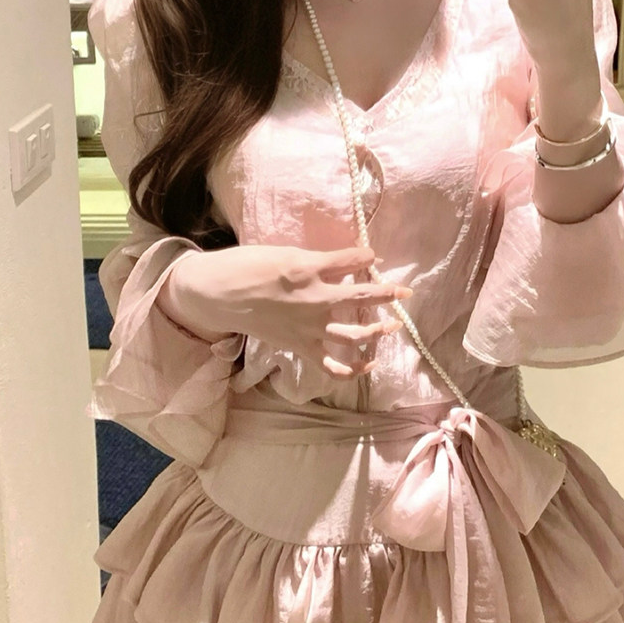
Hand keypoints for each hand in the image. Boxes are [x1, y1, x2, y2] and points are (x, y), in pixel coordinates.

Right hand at [159, 241, 411, 379]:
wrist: (219, 294)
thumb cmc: (248, 266)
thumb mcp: (285, 252)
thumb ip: (318, 259)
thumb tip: (348, 259)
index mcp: (309, 268)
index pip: (351, 261)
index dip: (366, 257)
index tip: (374, 255)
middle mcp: (315, 299)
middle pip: (361, 298)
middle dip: (387, 294)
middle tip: (404, 292)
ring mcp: (308, 327)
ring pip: (354, 334)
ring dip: (377, 331)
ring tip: (392, 326)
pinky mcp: (300, 347)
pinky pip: (331, 365)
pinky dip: (351, 370)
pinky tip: (368, 365)